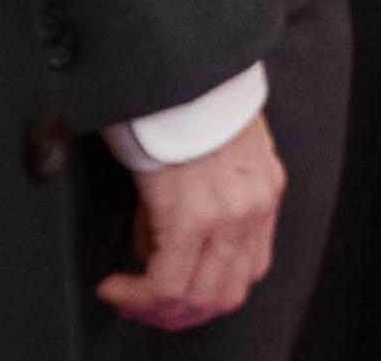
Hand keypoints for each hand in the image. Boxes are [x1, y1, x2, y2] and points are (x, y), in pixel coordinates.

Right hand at [95, 109, 284, 329]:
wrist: (179, 68)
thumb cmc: (186, 101)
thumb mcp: (211, 154)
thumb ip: (198, 202)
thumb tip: (153, 248)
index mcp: (264, 190)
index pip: (250, 268)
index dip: (209, 293)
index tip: (175, 296)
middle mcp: (254, 207)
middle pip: (227, 293)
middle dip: (182, 313)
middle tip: (145, 308)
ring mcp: (227, 215)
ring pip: (199, 296)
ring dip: (158, 309)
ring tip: (128, 299)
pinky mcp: (190, 216)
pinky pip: (166, 283)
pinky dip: (137, 296)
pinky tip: (116, 286)